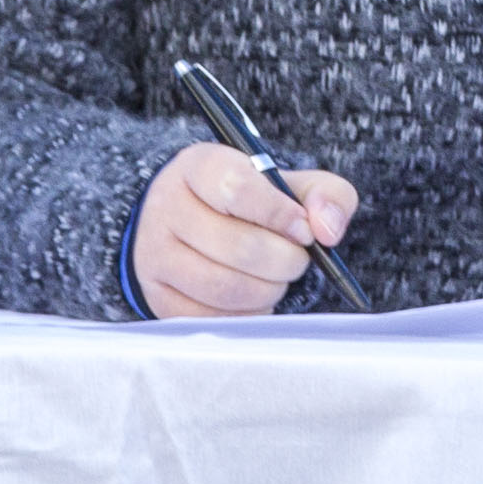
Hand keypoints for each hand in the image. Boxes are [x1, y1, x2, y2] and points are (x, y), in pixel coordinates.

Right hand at [136, 140, 359, 319]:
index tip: (304, 231)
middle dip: (283, 260)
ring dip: (268, 290)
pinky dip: (246, 314)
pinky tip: (255, 298)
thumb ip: (324, 194)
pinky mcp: (158, 295)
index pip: (236, 188)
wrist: (194, 225)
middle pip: (235, 246)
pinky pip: (210, 317)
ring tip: (277, 278)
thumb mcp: (289, 184)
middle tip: (297, 260)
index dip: (279, 214)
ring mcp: (156, 253)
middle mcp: (167, 206)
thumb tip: (326, 230)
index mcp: (199, 166)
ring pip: (223, 287)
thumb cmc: (250, 204)